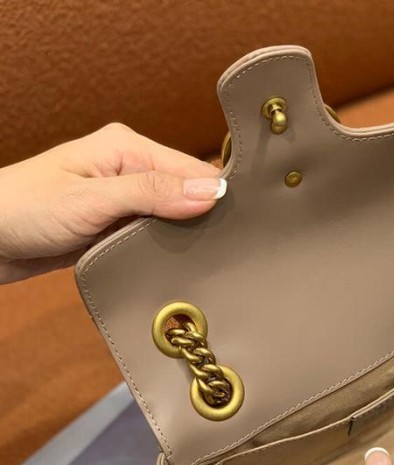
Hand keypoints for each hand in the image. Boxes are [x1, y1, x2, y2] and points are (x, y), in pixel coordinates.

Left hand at [0, 123, 225, 283]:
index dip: (219, 195)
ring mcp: (125, 200)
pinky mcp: (118, 226)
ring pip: (176, 217)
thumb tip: (213, 192)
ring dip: (189, 238)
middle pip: (189, 193)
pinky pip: (156, 235)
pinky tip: (183, 265)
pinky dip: (169, 249)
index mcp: (128, 147)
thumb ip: (151, 194)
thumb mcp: (91, 200)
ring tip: (214, 262)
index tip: (245, 227)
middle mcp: (131, 169)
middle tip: (234, 251)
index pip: (192, 169)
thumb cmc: (24, 210)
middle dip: (208, 219)